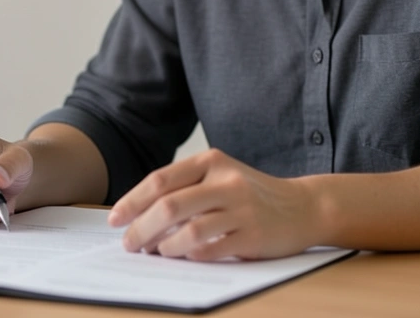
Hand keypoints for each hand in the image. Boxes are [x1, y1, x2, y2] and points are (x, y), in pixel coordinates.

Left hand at [107, 148, 323, 260]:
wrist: (304, 207)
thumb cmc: (251, 194)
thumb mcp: (220, 176)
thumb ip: (186, 188)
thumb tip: (139, 215)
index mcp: (211, 162)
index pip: (161, 181)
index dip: (133, 202)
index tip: (115, 219)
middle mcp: (226, 182)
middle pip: (169, 206)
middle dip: (141, 228)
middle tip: (129, 244)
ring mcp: (242, 209)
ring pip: (189, 230)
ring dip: (164, 246)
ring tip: (156, 252)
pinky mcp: (253, 236)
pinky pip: (211, 249)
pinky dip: (190, 256)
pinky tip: (183, 257)